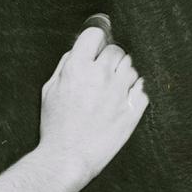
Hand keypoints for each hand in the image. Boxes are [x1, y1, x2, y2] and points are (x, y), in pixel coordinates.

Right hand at [38, 24, 148, 185]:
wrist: (69, 156)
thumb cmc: (55, 124)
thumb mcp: (49, 90)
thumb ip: (65, 66)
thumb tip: (78, 51)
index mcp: (77, 68)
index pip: (95, 35)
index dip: (95, 38)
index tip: (96, 43)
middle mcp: (101, 76)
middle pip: (116, 49)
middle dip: (110, 56)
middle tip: (104, 68)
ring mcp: (120, 93)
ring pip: (132, 68)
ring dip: (124, 72)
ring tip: (113, 85)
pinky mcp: (133, 110)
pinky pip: (142, 89)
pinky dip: (135, 90)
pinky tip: (124, 97)